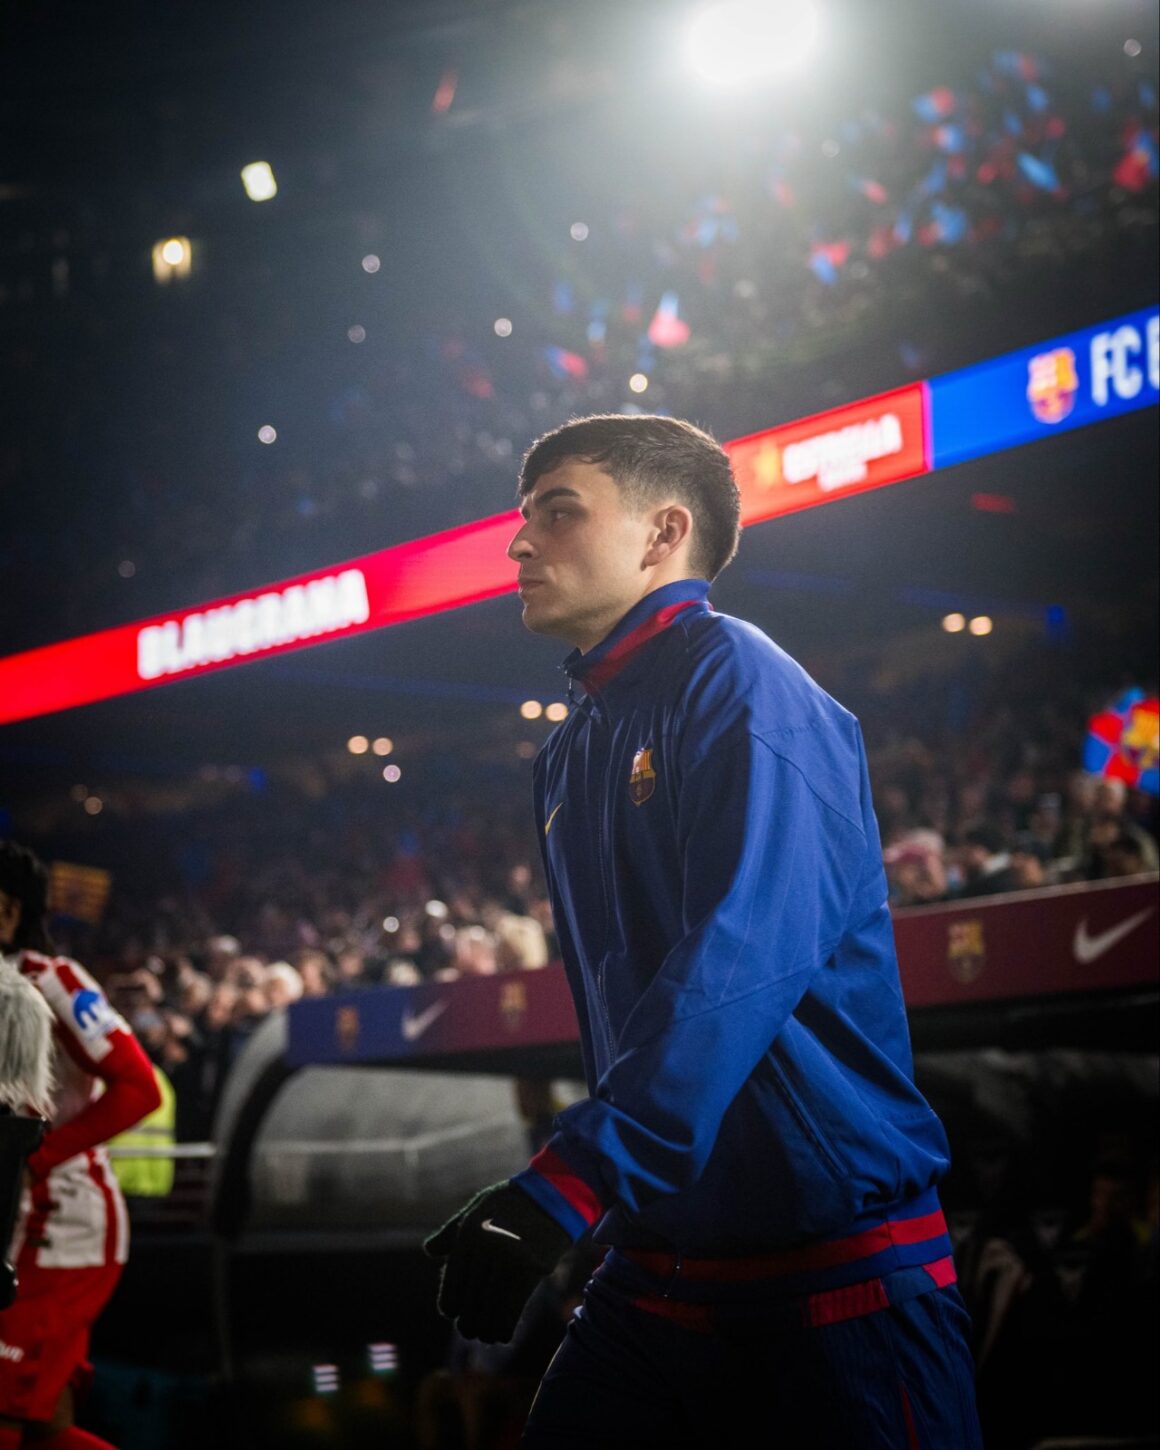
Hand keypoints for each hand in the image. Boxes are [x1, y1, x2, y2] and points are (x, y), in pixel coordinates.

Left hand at [424, 1180, 571, 1342]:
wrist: (553, 1194)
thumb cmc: (510, 1203)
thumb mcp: (476, 1209)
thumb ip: (451, 1232)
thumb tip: (429, 1251)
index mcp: (468, 1233)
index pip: (452, 1284)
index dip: (450, 1305)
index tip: (453, 1314)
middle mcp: (486, 1247)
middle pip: (470, 1300)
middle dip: (468, 1323)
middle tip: (469, 1331)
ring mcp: (509, 1258)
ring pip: (490, 1309)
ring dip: (485, 1330)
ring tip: (485, 1336)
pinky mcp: (531, 1269)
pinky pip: (512, 1308)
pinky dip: (505, 1328)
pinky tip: (503, 1335)